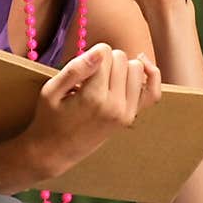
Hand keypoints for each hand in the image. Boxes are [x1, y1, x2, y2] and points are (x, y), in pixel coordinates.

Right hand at [26, 43, 161, 178]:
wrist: (55, 151)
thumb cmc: (49, 119)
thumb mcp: (51, 91)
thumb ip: (75, 69)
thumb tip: (101, 51)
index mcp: (93, 97)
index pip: (104, 52)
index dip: (90, 55)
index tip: (79, 69)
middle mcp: (115, 105)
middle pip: (121, 57)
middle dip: (104, 61)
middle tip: (87, 77)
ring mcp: (127, 112)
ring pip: (136, 68)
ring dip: (120, 67)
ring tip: (102, 79)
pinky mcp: (131, 116)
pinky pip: (153, 91)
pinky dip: (150, 75)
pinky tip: (140, 64)